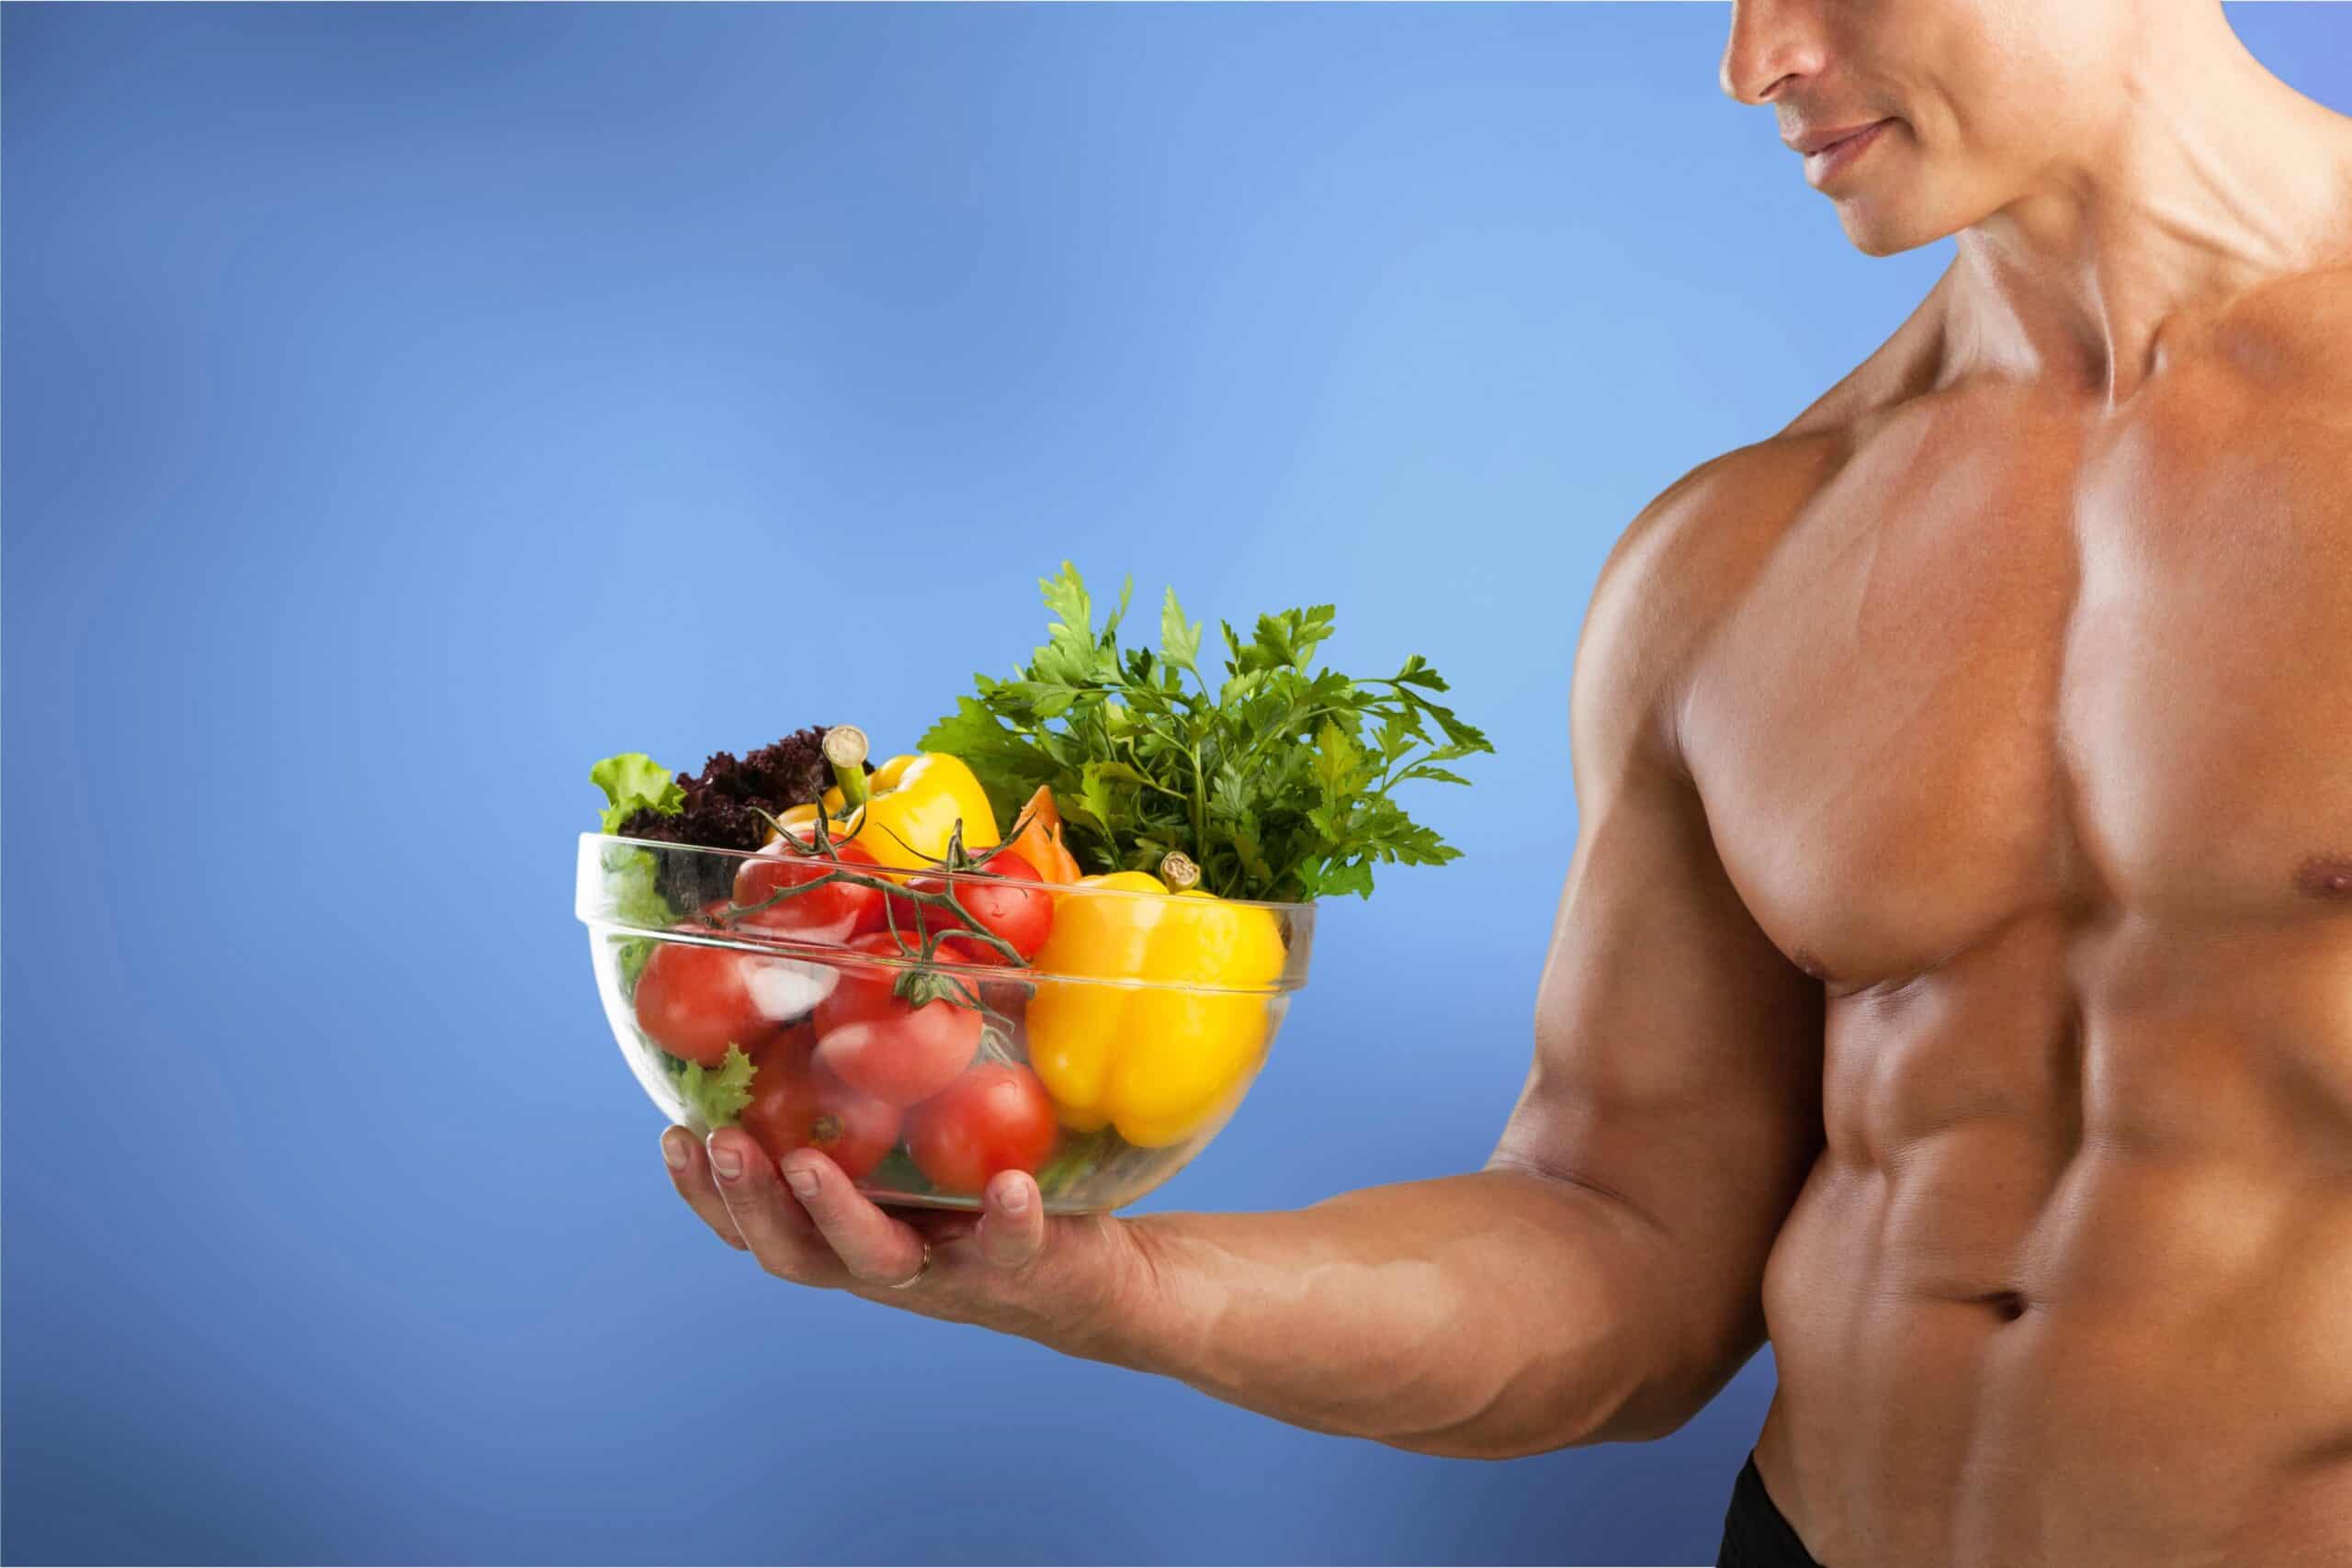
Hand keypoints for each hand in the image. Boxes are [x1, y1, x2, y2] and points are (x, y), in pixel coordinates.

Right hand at [660, 1125, 1147, 1345]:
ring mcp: (949, 1271)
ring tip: (810, 1164)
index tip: (672, 1136)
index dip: (707, 1192)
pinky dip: (1007, 1219)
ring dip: (836, 1213)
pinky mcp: (1022, 1268)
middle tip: (723, 1143)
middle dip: (749, 1201)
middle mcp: (884, 1261)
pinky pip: (1011, 1247)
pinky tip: (1009, 1186)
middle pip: (794, 1252)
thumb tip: (834, 974)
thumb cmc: (992, 1193)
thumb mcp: (925, 1146)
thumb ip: (880, 1094)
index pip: (757, 1224)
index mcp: (849, 1230)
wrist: (1092, 1276)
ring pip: (876, 1260)